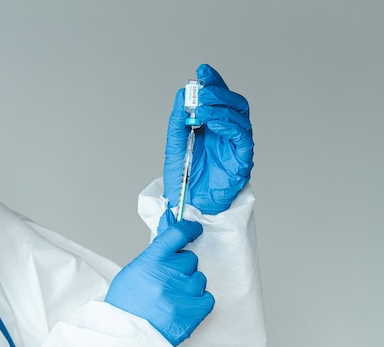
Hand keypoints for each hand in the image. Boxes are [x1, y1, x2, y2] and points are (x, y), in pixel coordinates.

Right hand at [105, 216, 213, 346]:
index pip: (177, 234)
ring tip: (172, 298)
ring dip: (190, 286)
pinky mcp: (193, 311)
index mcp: (151, 260)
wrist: (126, 335)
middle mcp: (167, 273)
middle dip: (182, 268)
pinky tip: (183, 307)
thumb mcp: (134, 271)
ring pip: (199, 279)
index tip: (194, 229)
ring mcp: (181, 292)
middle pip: (190, 259)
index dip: (189, 229)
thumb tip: (172, 233)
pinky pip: (208, 298)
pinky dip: (199, 302)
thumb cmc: (127, 303)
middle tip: (167, 282)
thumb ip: (155, 254)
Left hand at [164, 64, 253, 214]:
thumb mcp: (175, 143)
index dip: (214, 82)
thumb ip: (179, 119)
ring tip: (201, 109)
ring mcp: (236, 146)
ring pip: (240, 117)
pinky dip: (229, 125)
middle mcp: (227, 133)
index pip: (218, 98)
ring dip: (220, 108)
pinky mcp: (241, 160)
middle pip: (234, 104)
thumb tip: (182, 94)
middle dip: (218, 92)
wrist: (186, 204)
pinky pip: (242, 138)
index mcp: (213, 127)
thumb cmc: (184, 176)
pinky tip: (214, 122)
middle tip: (202, 91)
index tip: (202, 70)